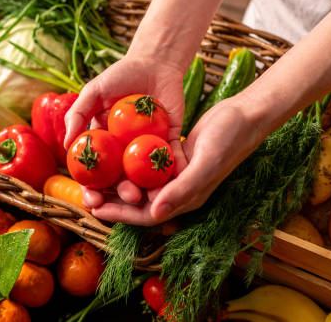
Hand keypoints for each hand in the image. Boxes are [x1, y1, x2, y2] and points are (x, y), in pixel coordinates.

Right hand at [64, 54, 188, 209]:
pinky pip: (172, 159)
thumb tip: (66, 145)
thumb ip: (78, 115)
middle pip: (122, 181)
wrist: (153, 62)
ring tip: (149, 196)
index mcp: (104, 145)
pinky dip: (173, 170)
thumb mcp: (94, 92)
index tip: (92, 201)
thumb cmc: (120, 75)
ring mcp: (148, 148)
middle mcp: (125, 152)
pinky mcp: (170, 141)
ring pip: (146, 176)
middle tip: (128, 198)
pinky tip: (173, 181)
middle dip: (123, 194)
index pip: (95, 174)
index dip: (92, 190)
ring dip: (148, 189)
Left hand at [89, 97, 265, 224]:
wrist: (243, 116)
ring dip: (118, 182)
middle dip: (113, 200)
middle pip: (139, 202)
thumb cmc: (229, 140)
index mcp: (185, 198)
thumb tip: (154, 212)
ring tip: (92, 177)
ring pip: (140, 183)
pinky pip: (146, 165)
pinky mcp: (173, 156)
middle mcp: (178, 190)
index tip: (95, 208)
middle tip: (86, 194)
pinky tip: (111, 154)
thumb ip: (182, 190)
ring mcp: (175, 173)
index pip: (147, 215)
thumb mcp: (205, 164)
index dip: (120, 214)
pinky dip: (129, 163)